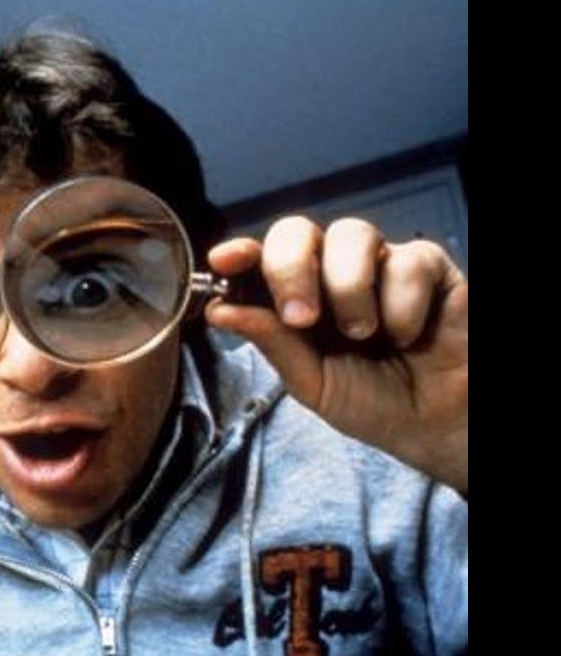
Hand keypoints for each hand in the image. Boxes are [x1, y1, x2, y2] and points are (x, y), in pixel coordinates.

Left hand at [205, 216, 467, 495]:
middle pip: (297, 232)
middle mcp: (331, 270)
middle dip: (291, 269)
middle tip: (302, 318)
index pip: (260, 259)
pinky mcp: (427, 265)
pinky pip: (407, 261)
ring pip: (352, 234)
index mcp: (294, 296)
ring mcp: (379, 262)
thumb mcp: (312, 382)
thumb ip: (272, 342)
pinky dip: (403, 306)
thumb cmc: (372, 401)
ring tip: (363, 334)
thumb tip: (220, 310)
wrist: (436, 424)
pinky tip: (409, 336)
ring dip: (349, 289)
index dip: (240, 253)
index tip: (224, 261)